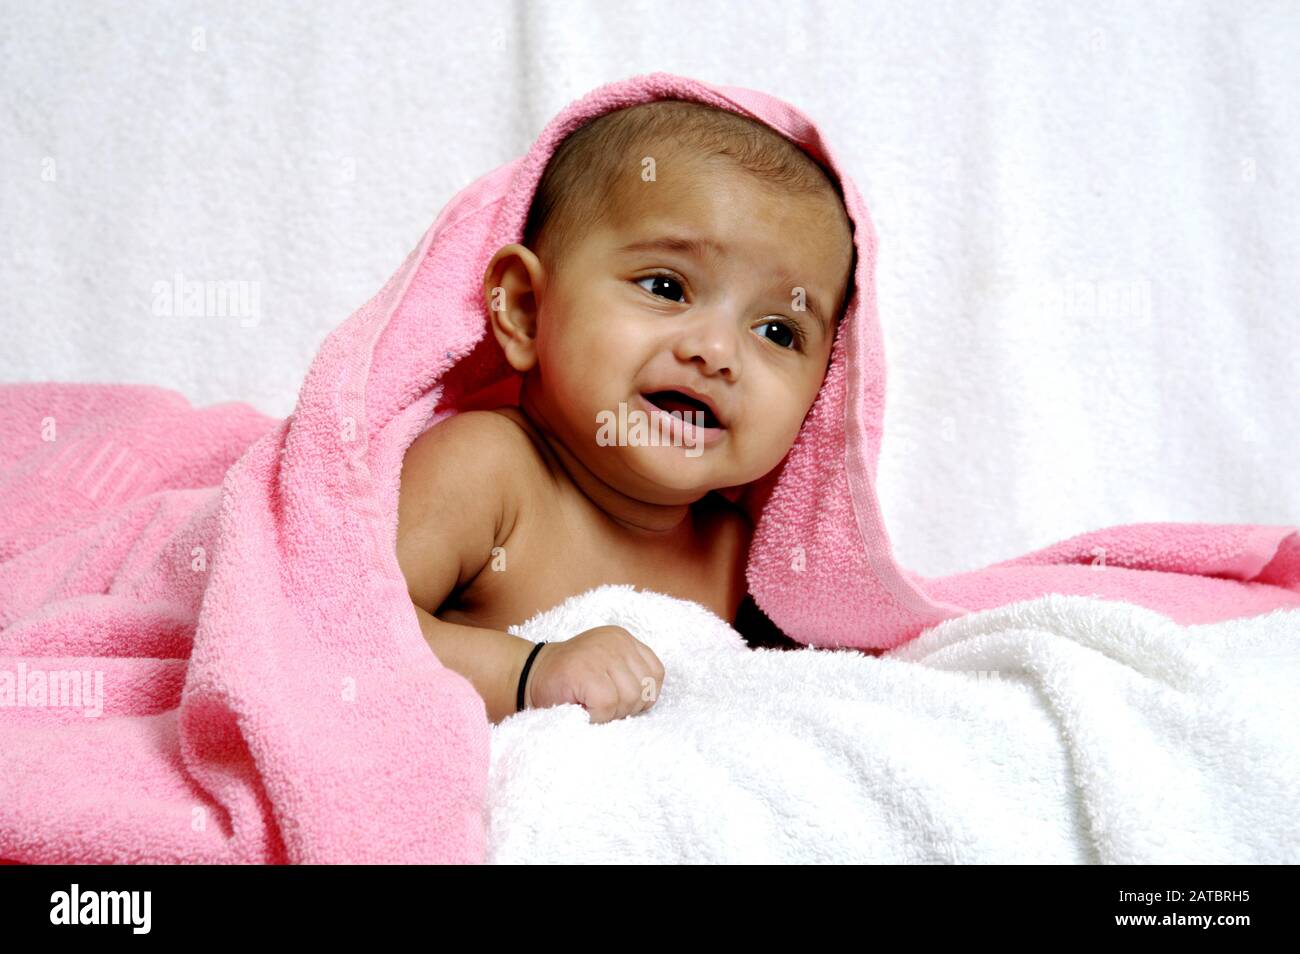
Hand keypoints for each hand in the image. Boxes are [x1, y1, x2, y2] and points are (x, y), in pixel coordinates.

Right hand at [524, 625, 664, 722]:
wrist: (529, 675)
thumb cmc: (569, 680)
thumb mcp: (605, 666)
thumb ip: (628, 674)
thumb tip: (648, 700)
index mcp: (623, 639)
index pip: (656, 674)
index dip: (643, 696)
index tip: (620, 702)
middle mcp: (616, 641)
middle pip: (644, 689)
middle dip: (625, 708)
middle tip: (599, 707)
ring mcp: (601, 654)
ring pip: (629, 699)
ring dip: (610, 714)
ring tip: (590, 706)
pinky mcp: (586, 671)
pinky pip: (608, 705)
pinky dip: (597, 716)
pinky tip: (582, 709)